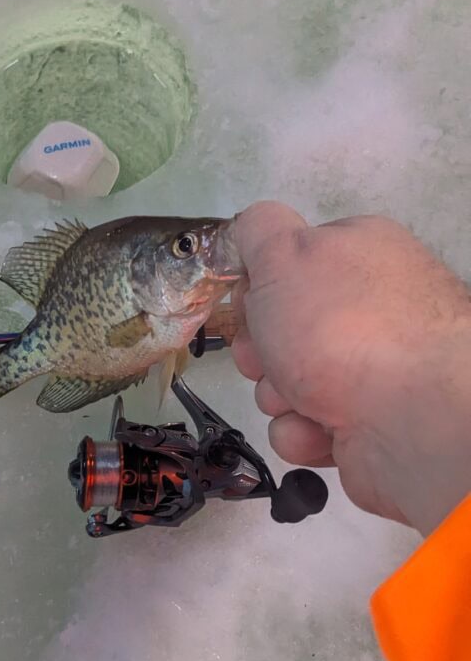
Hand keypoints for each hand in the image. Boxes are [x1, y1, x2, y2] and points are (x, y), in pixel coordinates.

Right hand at [227, 201, 470, 535]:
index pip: (293, 263)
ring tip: (300, 401)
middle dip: (262, 352)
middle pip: (284, 329)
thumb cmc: (342, 326)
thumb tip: (249, 228)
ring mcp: (375, 369)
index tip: (249, 305)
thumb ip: (259, 230)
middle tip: (266, 359)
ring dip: (277, 397)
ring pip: (288, 384)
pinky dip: (303, 432)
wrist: (411, 417)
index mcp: (361, 254)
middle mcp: (373, 309)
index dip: (260, 287)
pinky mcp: (369, 425)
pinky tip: (318, 431)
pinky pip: (310, 427)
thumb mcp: (285, 253)